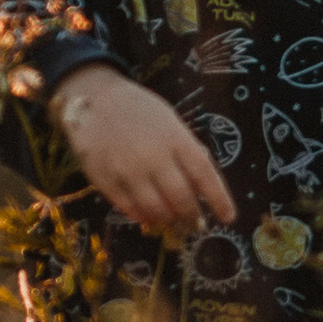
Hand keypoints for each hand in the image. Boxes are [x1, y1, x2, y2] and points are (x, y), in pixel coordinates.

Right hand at [51, 65, 234, 234]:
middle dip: (192, 216)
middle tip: (195, 223)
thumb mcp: (170, 122)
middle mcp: (153, 157)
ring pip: (155, 210)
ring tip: (173, 221)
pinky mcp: (105, 180)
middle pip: (181, 199)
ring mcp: (127, 170)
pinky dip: (143, 216)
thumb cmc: (138, 109)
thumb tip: (201, 188)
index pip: (204, 175)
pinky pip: (129, 208)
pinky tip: (148, 216)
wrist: (93, 98)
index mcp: (175, 138)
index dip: (219, 200)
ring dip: (169, 220)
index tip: (228, 217)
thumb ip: (186, 151)